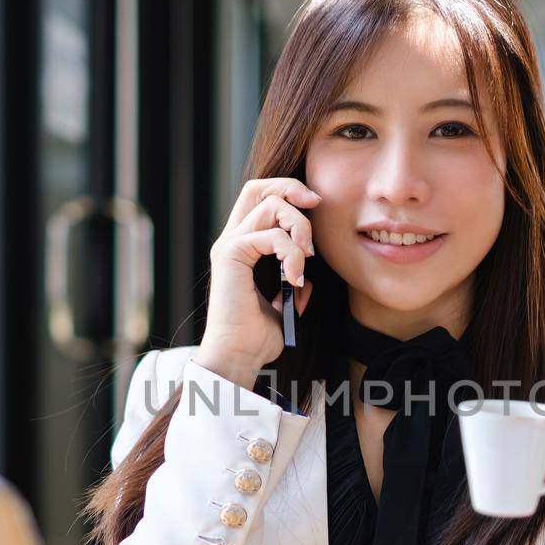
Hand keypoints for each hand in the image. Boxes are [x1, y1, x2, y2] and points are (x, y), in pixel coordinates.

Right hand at [193, 177, 318, 388]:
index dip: (289, 193)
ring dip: (299, 228)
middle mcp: (231, 240)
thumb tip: (307, 280)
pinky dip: (292, 254)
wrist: (238, 358)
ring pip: (271, 206)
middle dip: (293, 191)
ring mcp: (229, 245)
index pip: (260, 197)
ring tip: (305, 259)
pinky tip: (295, 279)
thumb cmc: (256, 339)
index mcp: (241, 247)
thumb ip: (293, 287)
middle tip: (315, 211)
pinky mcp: (231, 255)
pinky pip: (272, 236)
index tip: (315, 208)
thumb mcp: (283, 308)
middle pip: (259, 187)